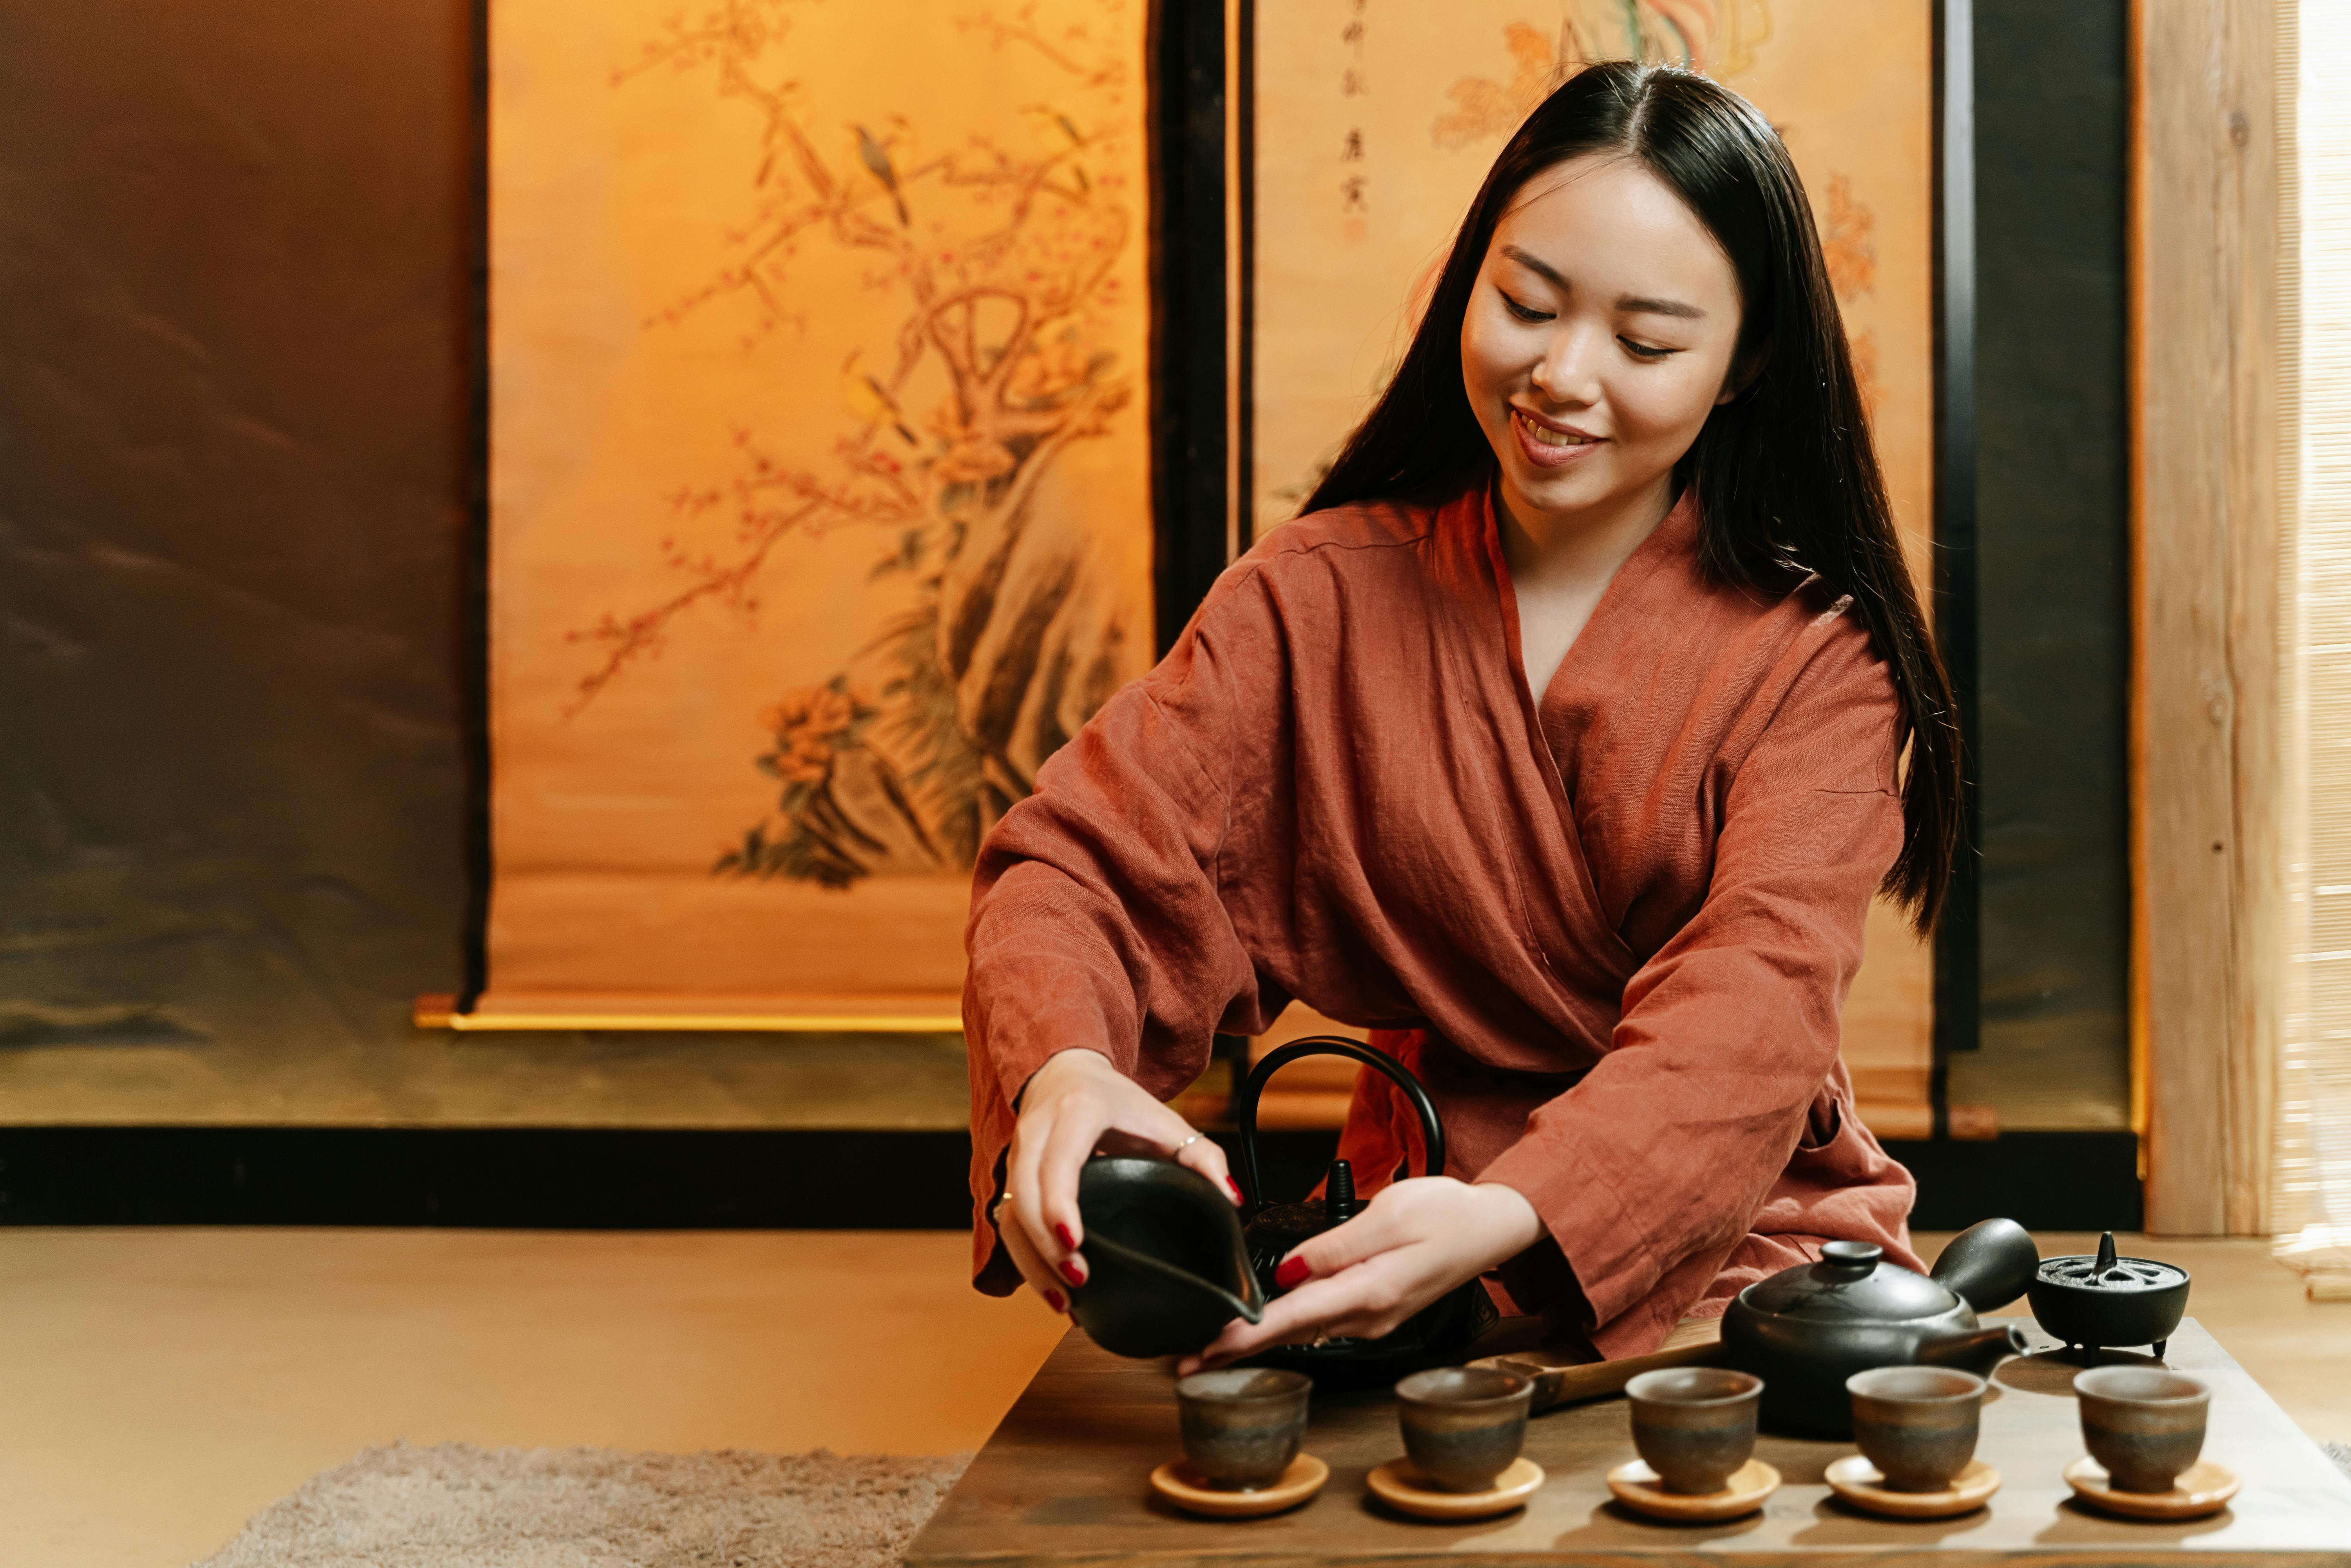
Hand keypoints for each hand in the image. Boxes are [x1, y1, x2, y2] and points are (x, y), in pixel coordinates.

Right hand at [995, 1047, 1242, 1314]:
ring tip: (1063, 1301)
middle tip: (1079, 1281)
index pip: (1057, 1161)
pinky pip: (1007, 1222)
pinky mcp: (1008, 1178)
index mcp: (1078, 1112)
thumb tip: (1230, 1200)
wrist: (1067, 1075)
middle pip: (1024, 1194)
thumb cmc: (1119, 1103)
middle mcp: (1036, 1131)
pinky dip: (1025, 1260)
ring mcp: (1016, 1155)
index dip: (1059, 1203)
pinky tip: (1051, 1290)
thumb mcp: (1166, 1120)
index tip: (1075, 1241)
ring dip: (1032, 1261)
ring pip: (1009, 1214)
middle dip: (1045, 1244)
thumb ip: (1202, 1157)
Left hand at [1176, 1177, 1542, 1374]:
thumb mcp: (1391, 1215)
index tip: (1205, 1352)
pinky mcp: (1375, 1309)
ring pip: (1302, 1331)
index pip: (1291, 1318)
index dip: (1244, 1336)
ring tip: (1211, 1346)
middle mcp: (1367, 1316)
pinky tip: (1262, 1325)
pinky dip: (1285, 1327)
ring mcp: (1372, 1318)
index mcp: (1368, 1292)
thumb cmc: (1447, 1214)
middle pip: (1289, 1334)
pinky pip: (1320, 1321)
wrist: (1492, 1228)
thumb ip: (1336, 1246)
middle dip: (1237, 1348)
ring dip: (1257, 1340)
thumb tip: (1290, 1272)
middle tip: (1186, 1361)